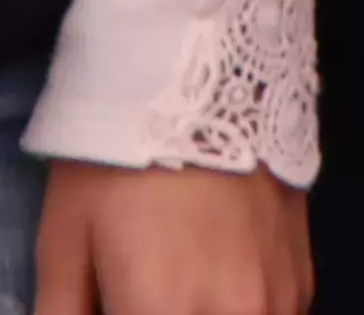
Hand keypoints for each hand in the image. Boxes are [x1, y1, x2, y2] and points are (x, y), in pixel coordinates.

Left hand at [33, 160, 308, 314]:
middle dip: (156, 314)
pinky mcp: (301, 285)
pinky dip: (236, 314)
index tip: (110, 306)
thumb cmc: (115, 160)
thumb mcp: (64, 239)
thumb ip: (61, 314)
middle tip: (137, 296)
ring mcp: (276, 305)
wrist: (202, 74)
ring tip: (174, 292)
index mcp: (162, 311)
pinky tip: (210, 288)